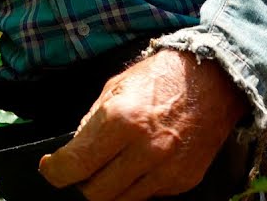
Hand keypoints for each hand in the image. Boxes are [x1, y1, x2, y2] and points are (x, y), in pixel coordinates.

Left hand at [38, 49, 247, 200]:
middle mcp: (143, 150)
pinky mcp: (184, 181)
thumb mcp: (115, 88)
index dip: (54, 172)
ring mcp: (166, 170)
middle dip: (82, 183)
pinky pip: (149, 195)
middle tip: (83, 168)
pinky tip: (140, 164)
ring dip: (110, 187)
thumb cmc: (160, 77)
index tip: (51, 168)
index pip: (75, 165)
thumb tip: (73, 151)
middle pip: (96, 194)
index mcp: (120, 120)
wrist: (215, 80)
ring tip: (112, 165)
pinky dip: (137, 185)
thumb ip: (91, 121)